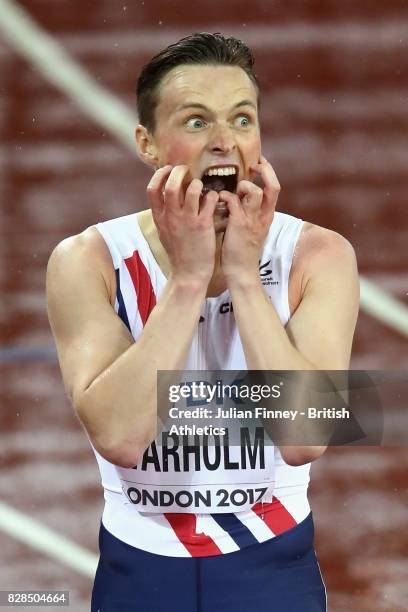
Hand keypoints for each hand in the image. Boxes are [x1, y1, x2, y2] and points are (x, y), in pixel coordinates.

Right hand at [147, 165, 218, 285]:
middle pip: (170, 184)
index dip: (159, 175)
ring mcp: (187, 220)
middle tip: (186, 170)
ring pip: (191, 189)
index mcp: (159, 218)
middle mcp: (171, 217)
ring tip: (201, 187)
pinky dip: (213, 196)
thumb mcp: (164, 232)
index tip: (168, 169)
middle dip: (179, 172)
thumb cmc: (178, 253)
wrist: (188, 273)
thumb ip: (164, 215)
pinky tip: (214, 200)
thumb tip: (165, 198)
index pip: (152, 189)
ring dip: (198, 183)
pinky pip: (209, 200)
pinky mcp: (203, 225)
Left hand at [220, 155, 279, 283]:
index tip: (259, 163)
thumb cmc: (242, 251)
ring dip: (243, 186)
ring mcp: (252, 220)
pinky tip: (219, 201)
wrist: (241, 271)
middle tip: (253, 166)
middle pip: (273, 186)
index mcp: (267, 215)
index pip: (275, 188)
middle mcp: (263, 216)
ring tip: (233, 192)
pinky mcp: (239, 225)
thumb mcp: (252, 228)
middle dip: (265, 171)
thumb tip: (239, 196)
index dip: (269, 172)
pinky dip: (226, 197)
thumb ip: (249, 212)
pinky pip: (234, 202)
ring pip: (255, 191)